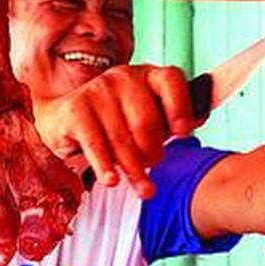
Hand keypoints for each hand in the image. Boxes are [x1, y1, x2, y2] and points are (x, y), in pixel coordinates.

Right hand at [33, 65, 195, 198]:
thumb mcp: (145, 115)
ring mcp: (98, 90)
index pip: (171, 79)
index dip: (181, 106)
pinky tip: (112, 180)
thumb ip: (172, 116)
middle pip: (146, 119)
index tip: (184, 133)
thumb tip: (201, 117)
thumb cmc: (113, 121)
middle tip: (153, 167)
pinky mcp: (76, 109)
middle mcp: (123, 77)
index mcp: (147, 75)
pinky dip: (105, 165)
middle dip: (153, 151)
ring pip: (122, 138)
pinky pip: (96, 143)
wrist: (62, 119)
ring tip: (144, 190)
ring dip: (134, 170)